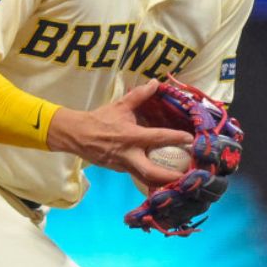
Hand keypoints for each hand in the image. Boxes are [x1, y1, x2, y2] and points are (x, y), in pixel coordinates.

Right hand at [46, 79, 193, 188]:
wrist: (76, 135)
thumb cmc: (100, 119)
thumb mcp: (120, 105)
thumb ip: (139, 95)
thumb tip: (155, 83)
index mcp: (130, 136)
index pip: (157, 137)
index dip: (175, 138)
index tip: (190, 139)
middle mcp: (128, 154)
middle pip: (151, 172)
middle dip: (170, 177)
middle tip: (188, 178)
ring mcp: (123, 165)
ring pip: (145, 179)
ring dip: (163, 182)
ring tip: (181, 183)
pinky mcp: (120, 170)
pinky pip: (138, 176)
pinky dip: (151, 179)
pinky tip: (164, 179)